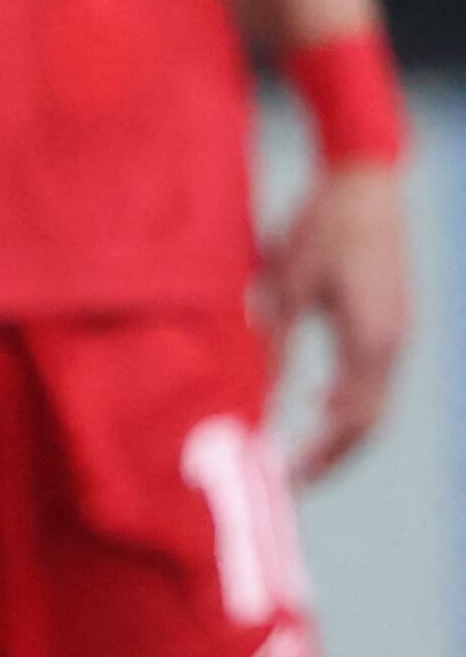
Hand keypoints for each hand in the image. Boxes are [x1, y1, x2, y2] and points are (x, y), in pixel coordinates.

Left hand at [259, 159, 411, 478]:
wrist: (365, 179)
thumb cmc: (323, 224)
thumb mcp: (287, 282)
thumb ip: (275, 338)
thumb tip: (258, 393)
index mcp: (371, 341)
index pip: (350, 422)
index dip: (319, 456)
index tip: (282, 477)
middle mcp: (393, 345)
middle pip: (368, 423)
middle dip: (331, 455)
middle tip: (288, 477)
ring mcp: (398, 332)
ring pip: (374, 402)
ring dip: (339, 430)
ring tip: (298, 450)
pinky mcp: (391, 319)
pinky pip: (373, 377)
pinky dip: (347, 400)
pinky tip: (317, 401)